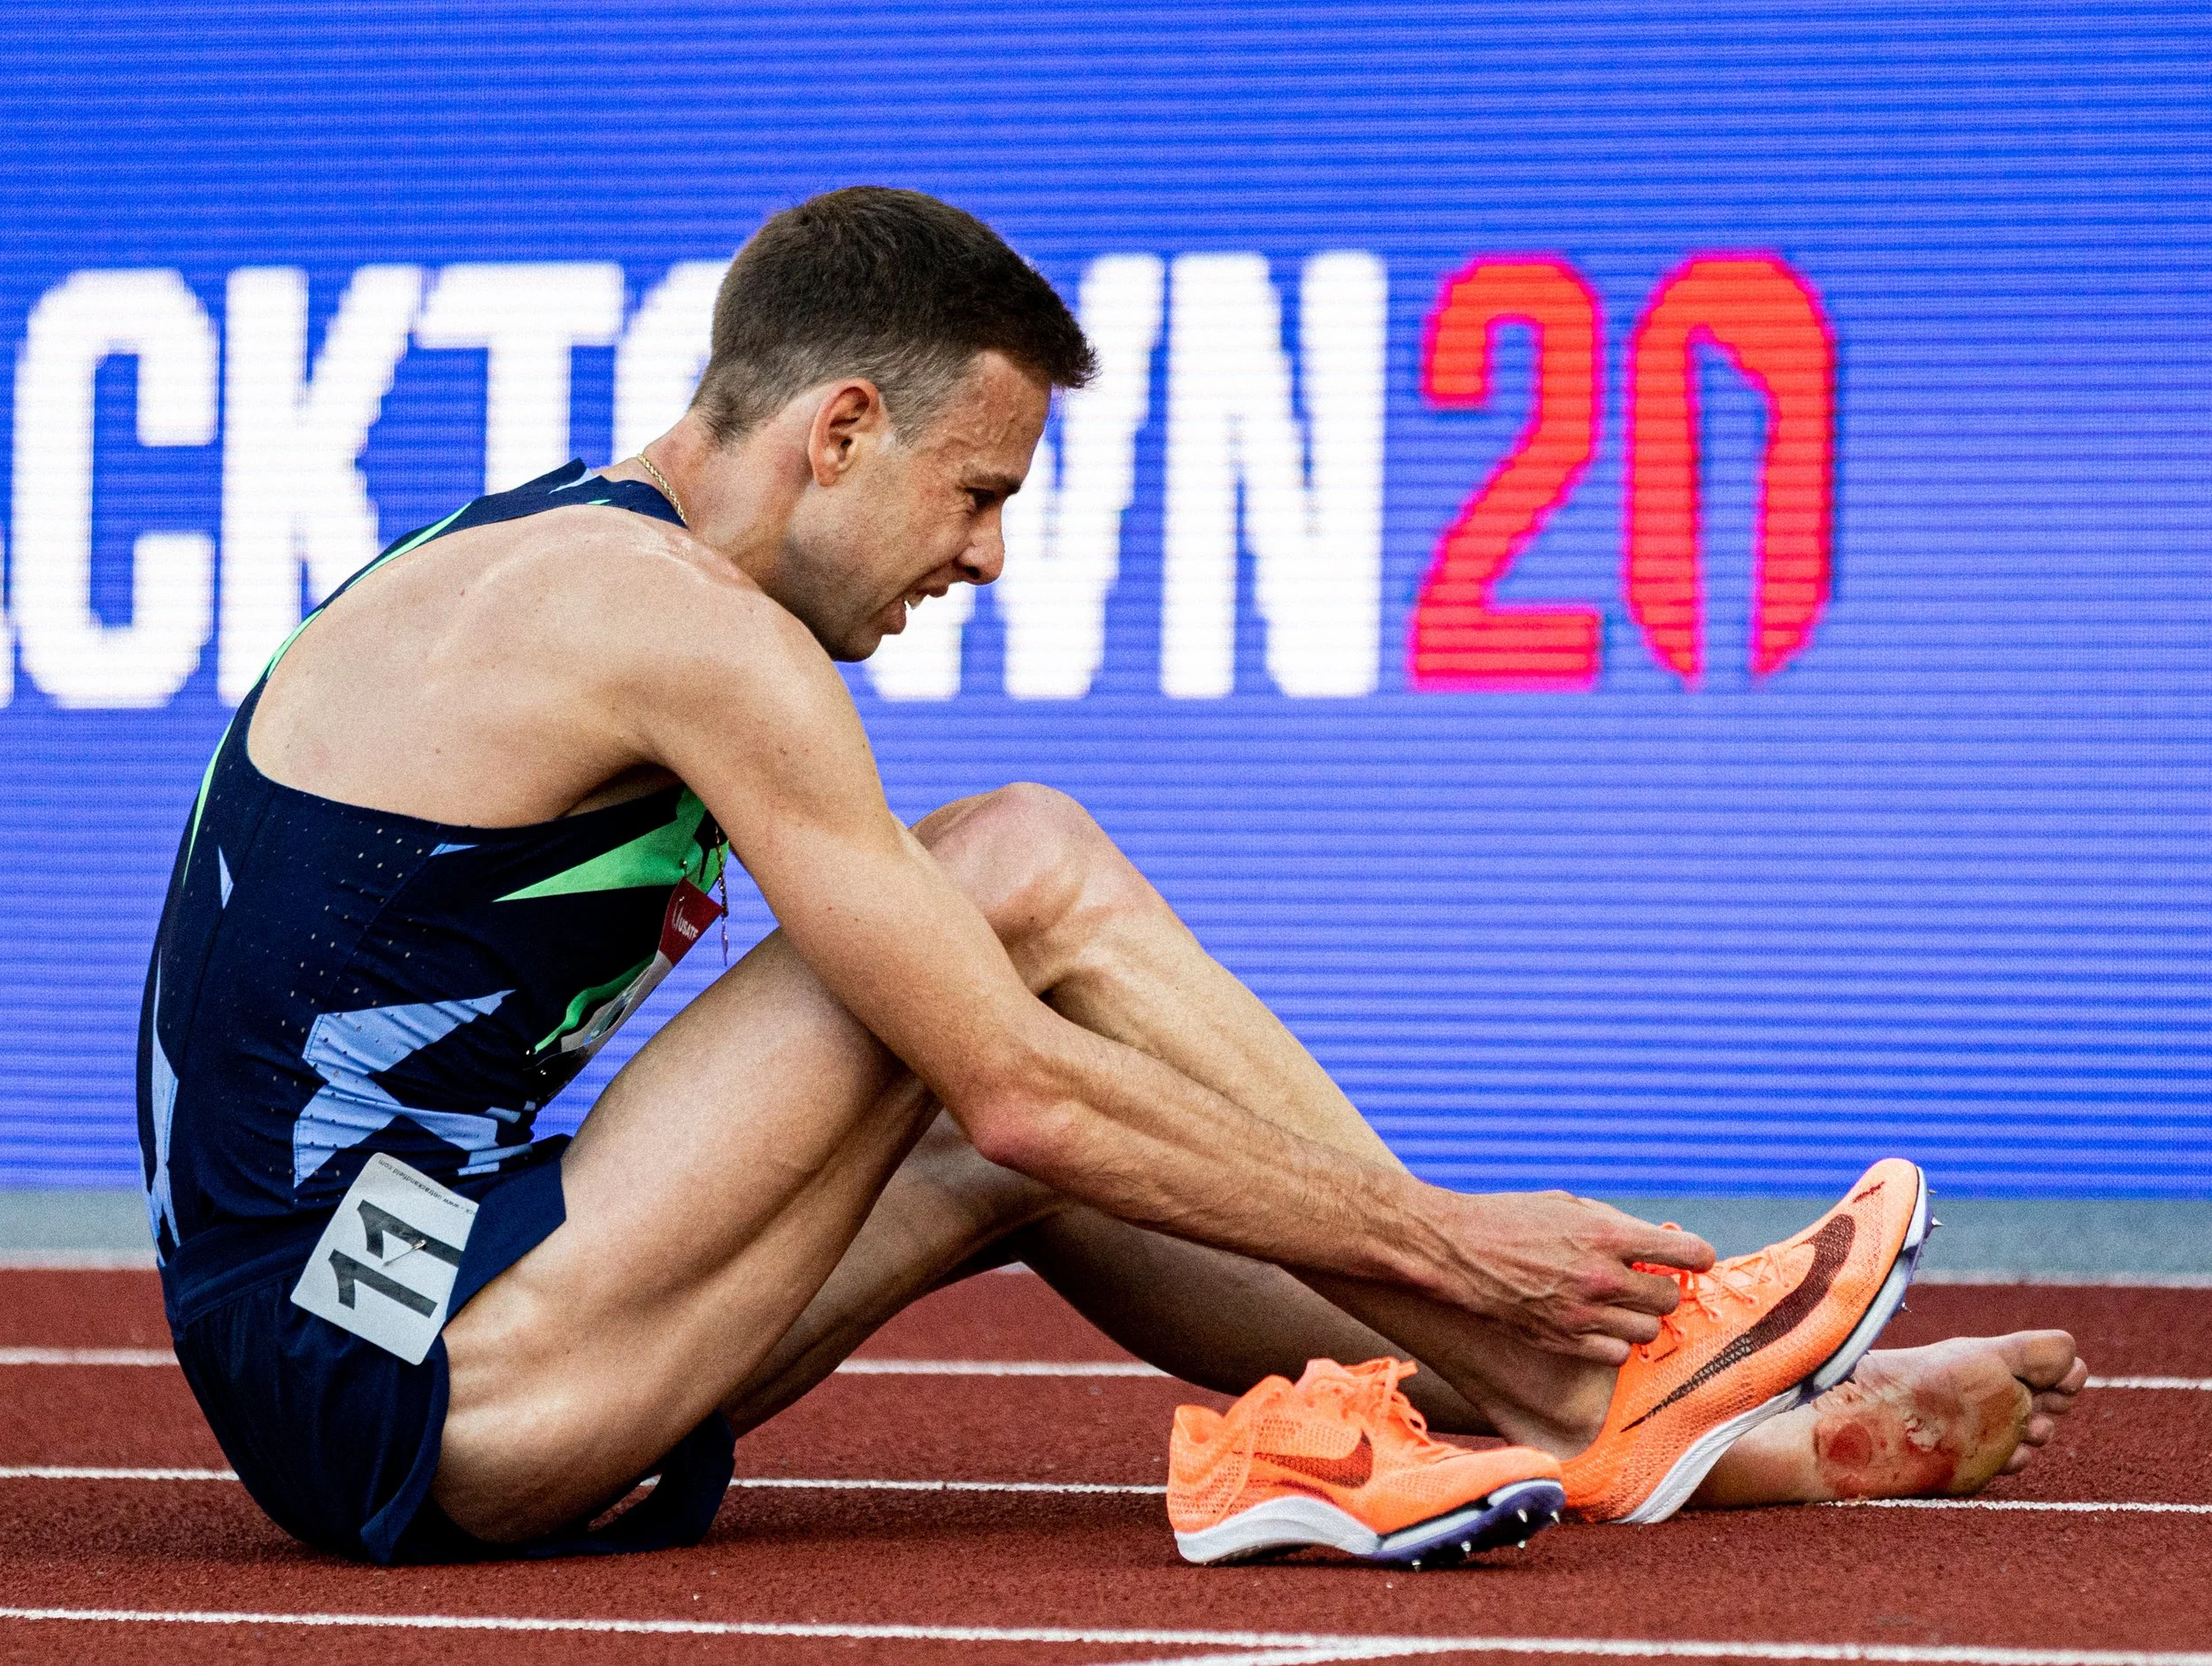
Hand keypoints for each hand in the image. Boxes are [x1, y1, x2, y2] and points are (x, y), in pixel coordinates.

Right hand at [1435, 1190, 1716, 1363]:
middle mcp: (1601, 1277)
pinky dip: (1615, 1341)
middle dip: (1663, 1287)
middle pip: (1669, 1297)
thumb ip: (1614, 1224)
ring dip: (1640, 1316)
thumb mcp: (1567, 1205)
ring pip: (1648, 1330)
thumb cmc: (1509, 1219)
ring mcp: (1582, 1313)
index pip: (1684, 1253)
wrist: (1455, 1251)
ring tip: (1618, 1303)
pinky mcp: (1563, 1340)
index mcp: (1606, 1235)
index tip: (1695, 1259)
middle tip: (1645, 1280)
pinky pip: (1617, 1354)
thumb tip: (1655, 1241)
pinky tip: (1598, 1324)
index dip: (1697, 1256)